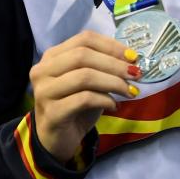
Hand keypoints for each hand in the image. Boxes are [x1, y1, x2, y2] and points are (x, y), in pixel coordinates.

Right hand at [29, 30, 138, 160]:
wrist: (57, 139)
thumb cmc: (76, 106)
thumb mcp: (90, 82)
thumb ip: (103, 67)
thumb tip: (132, 59)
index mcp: (52, 56)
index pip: (84, 39)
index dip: (112, 45)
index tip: (133, 57)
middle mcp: (42, 70)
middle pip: (83, 55)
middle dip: (115, 64)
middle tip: (137, 74)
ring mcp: (44, 92)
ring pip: (84, 76)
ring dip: (113, 82)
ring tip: (130, 91)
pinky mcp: (51, 113)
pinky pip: (84, 99)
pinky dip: (105, 100)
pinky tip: (114, 106)